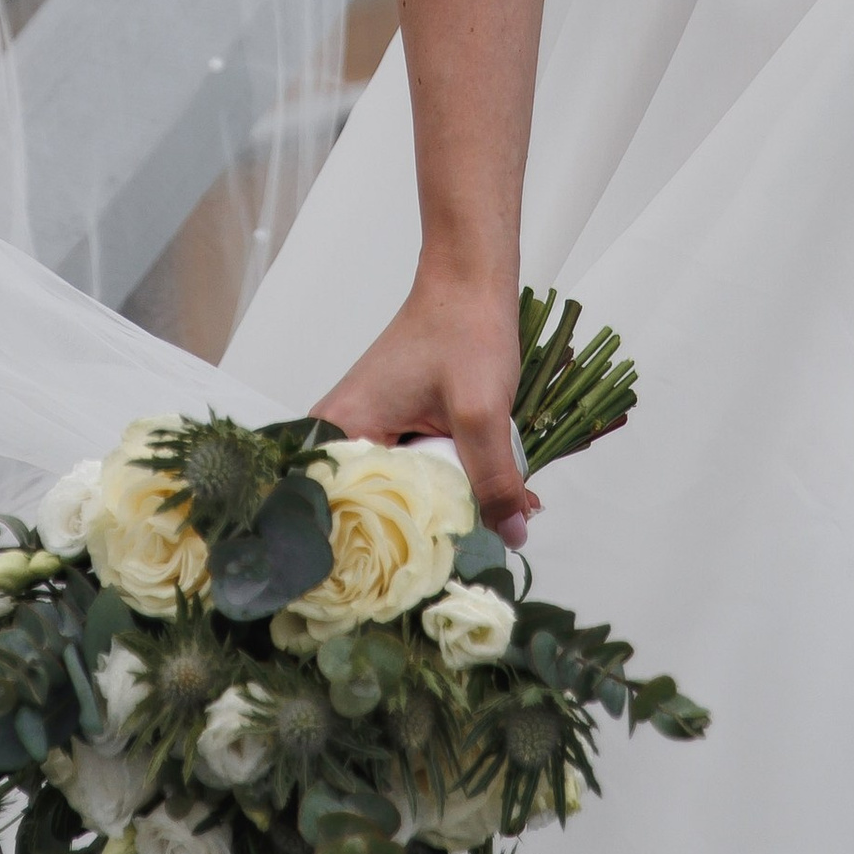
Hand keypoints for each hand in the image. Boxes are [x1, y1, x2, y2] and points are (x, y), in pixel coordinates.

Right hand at [317, 265, 536, 548]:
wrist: (469, 283)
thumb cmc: (464, 330)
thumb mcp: (481, 412)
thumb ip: (493, 480)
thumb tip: (509, 536)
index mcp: (343, 428)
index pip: (350, 512)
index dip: (392, 545)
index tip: (438, 570)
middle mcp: (343, 432)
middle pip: (379, 506)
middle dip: (434, 528)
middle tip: (487, 546)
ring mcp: (369, 429)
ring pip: (406, 490)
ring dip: (451, 505)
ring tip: (503, 518)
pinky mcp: (393, 426)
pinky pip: (418, 470)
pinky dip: (453, 481)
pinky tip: (493, 493)